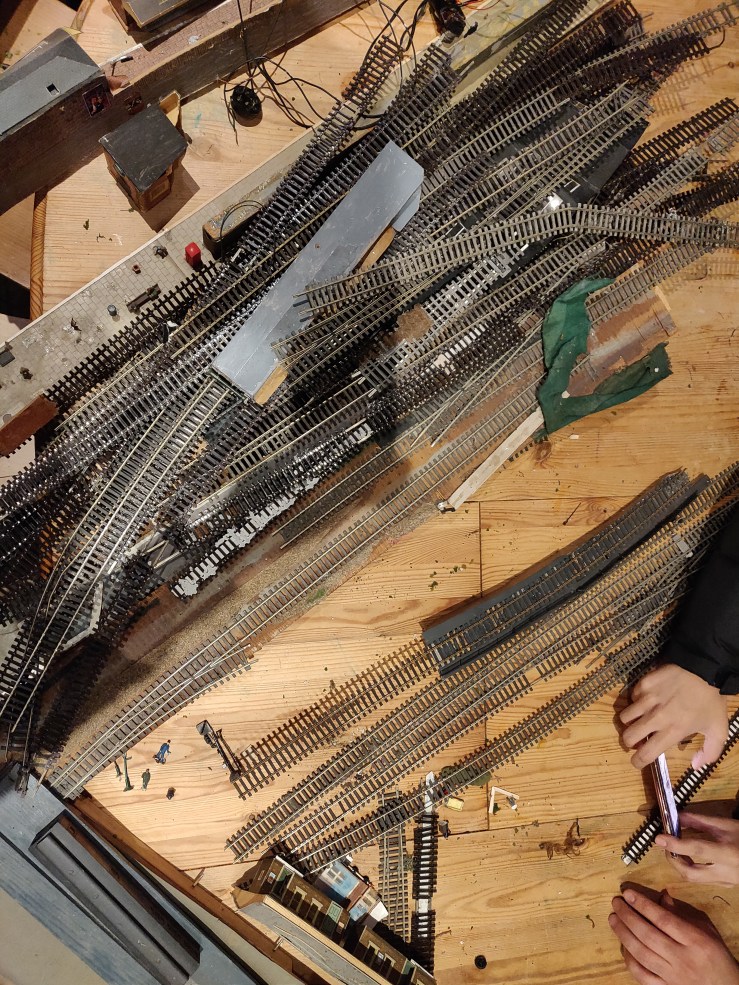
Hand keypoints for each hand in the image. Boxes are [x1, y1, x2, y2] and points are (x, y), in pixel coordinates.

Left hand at [609, 887, 738, 984]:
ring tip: (613, 919)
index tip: (628, 893)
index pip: (663, 919)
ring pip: (641, 954)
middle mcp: (682, 958)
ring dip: (623, 934)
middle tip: (616, 903)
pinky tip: (623, 946)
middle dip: (628, 916)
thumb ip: (682, 914)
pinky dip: (629, 960)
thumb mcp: (706, 929)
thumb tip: (661, 896)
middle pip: (648, 935)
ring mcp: (673, 976)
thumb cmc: (715, 956)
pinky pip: (642, 975)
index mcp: (694, 940)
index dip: (643, 905)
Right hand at [619, 664, 727, 768]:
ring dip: (631, 721)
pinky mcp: (644, 683)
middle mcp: (656, 718)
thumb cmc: (711, 701)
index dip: (637, 762)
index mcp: (673, 732)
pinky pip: (632, 697)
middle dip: (629, 742)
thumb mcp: (719, 729)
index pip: (646, 754)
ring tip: (639, 719)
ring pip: (625, 717)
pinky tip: (647, 700)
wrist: (705, 669)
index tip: (636, 761)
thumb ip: (710, 752)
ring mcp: (647, 699)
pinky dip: (636, 701)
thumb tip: (695, 766)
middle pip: (628, 736)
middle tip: (636, 739)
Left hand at [656, 812, 738, 886]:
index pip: (697, 849)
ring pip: (695, 879)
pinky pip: (703, 880)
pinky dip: (692, 869)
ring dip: (680, 865)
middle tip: (666, 845)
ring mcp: (727, 882)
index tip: (658, 837)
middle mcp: (726, 872)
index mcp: (728, 853)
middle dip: (673, 860)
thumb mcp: (726, 825)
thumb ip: (701, 821)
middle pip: (691, 873)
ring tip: (676, 849)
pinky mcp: (727, 886)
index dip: (675, 843)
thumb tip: (677, 817)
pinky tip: (690, 858)